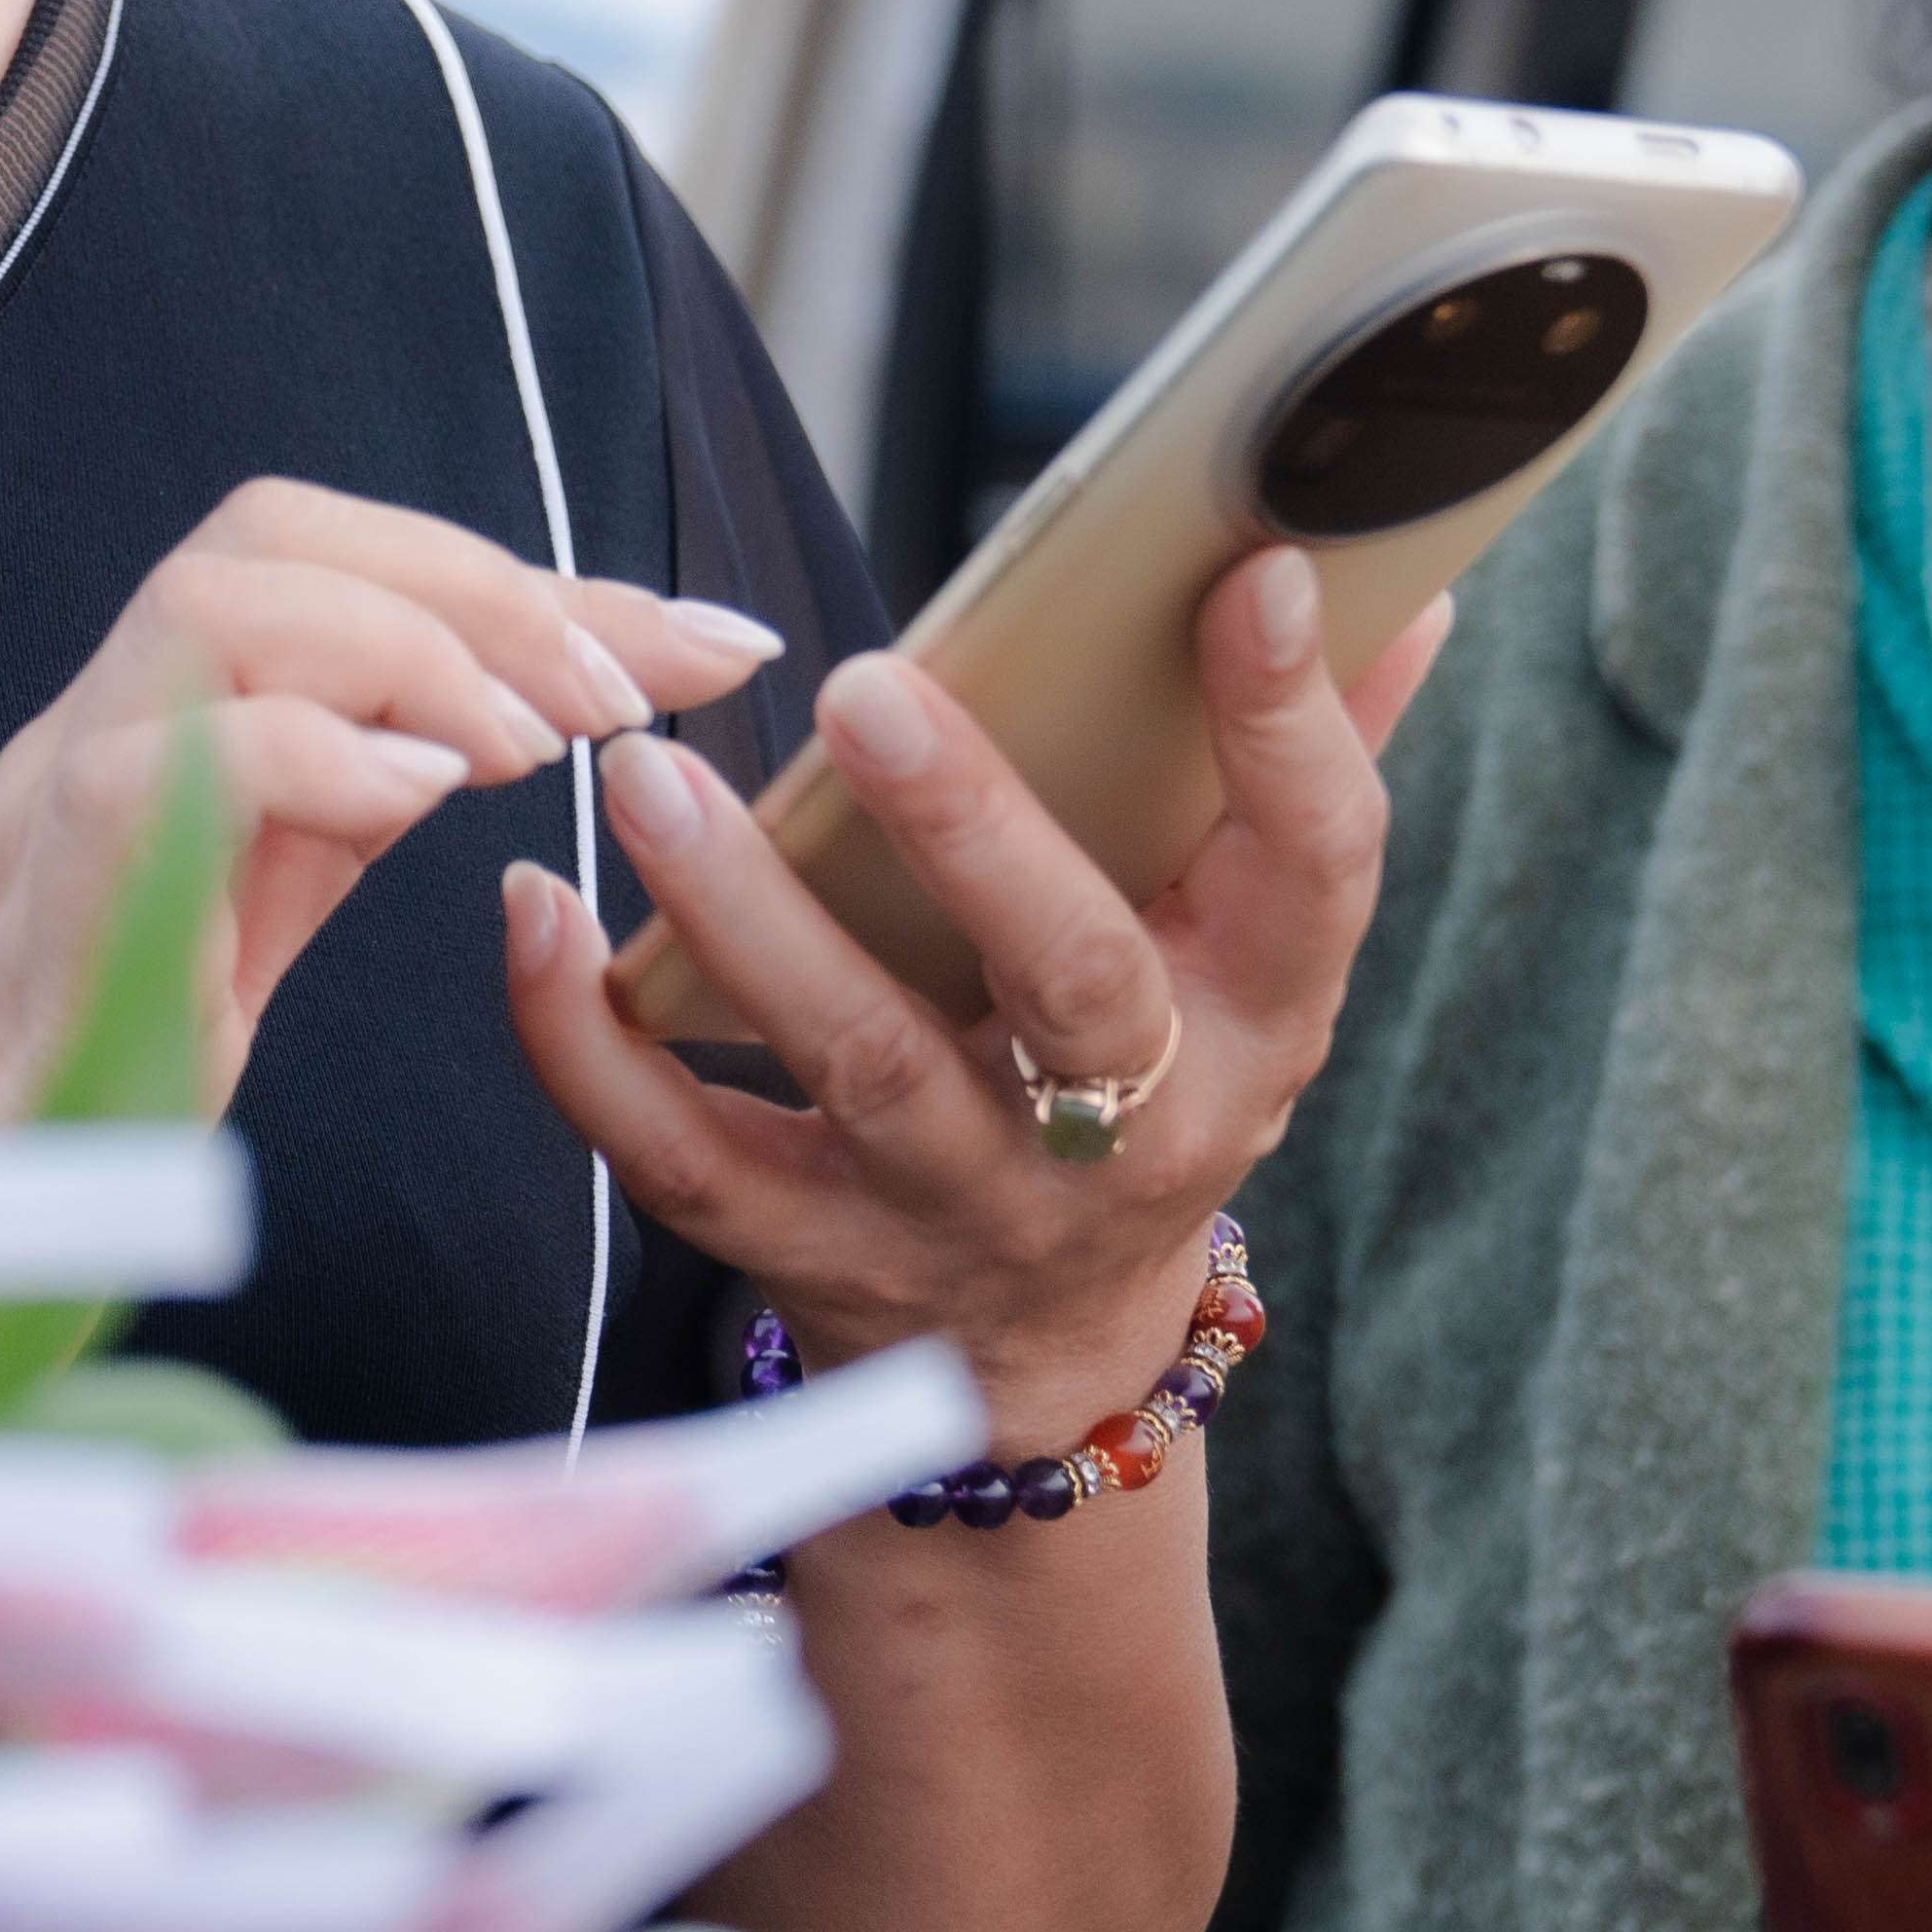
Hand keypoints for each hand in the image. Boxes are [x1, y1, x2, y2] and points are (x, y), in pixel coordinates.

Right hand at [0, 479, 783, 1133]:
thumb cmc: (51, 1103)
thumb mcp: (226, 921)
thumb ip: (323, 813)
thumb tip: (476, 732)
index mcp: (159, 724)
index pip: (348, 567)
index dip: (541, 582)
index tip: (714, 639)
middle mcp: (101, 725)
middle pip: (278, 527)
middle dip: (487, 581)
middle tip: (635, 690)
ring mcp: (53, 792)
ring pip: (217, 596)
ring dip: (412, 642)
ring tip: (533, 747)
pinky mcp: (39, 895)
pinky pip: (165, 754)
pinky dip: (312, 750)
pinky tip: (420, 804)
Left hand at [501, 548, 1428, 1458]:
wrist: (1042, 1357)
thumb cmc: (1148, 1078)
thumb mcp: (1255, 958)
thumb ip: (1309, 772)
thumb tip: (1402, 582)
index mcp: (1258, 1017)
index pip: (1316, 866)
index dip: (1292, 727)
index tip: (1245, 575)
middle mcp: (1126, 1127)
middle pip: (1071, 981)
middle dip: (973, 833)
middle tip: (864, 684)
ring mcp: (959, 1202)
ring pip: (855, 1060)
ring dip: (745, 910)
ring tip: (649, 774)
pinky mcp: (806, 1251)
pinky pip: (679, 1155)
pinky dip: (585, 1041)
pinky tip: (529, 913)